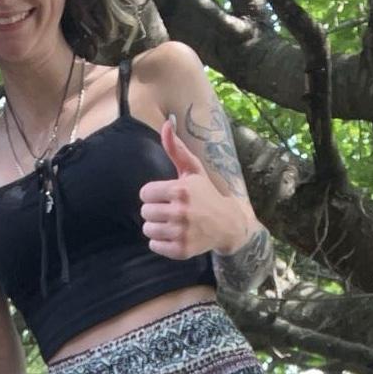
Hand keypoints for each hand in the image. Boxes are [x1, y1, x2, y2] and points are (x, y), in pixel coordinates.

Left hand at [140, 118, 246, 257]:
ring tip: (172, 222)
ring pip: (147, 229)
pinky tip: (174, 235)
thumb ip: (176, 149)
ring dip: (156, 226)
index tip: (167, 195)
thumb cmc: (206, 194)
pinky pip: (154, 245)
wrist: (228, 224)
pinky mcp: (181, 250)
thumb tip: (166, 124)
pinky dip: (160, 242)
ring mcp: (181, 232)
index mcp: (181, 190)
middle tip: (171, 210)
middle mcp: (181, 212)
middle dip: (155, 210)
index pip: (145, 193)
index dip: (154, 194)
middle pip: (145, 212)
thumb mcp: (193, 171)